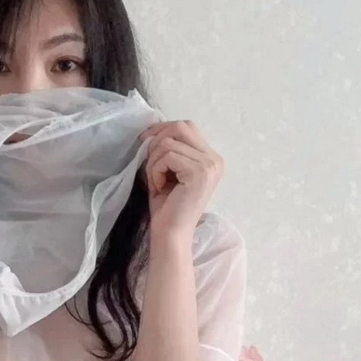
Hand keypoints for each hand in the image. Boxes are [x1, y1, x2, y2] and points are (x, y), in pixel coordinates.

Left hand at [142, 121, 223, 237]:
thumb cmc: (167, 206)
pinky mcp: (200, 172)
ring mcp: (210, 165)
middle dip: (157, 141)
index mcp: (211, 158)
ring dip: (154, 162)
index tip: (145, 142)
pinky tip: (159, 187)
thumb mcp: (169, 170)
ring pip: (169, 142)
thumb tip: (153, 128)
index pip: (186, 126)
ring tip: (156, 182)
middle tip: (149, 164)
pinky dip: (155, 171)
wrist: (171, 234)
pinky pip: (167, 156)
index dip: (162, 130)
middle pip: (180, 126)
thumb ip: (169, 148)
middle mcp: (215, 159)